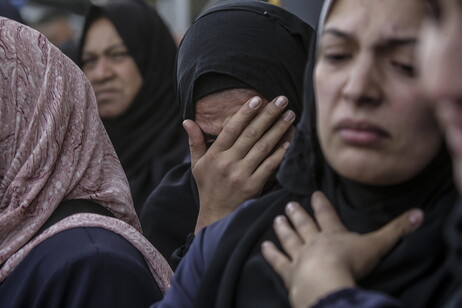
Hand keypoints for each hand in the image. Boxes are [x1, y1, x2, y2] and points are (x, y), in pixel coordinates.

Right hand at [183, 96, 295, 233]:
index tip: (258, 99)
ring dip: (278, 129)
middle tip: (282, 100)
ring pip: (263, 147)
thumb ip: (195, 142)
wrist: (216, 216)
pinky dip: (280, 153)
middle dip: (268, 115)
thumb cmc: (208, 187)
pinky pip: (269, 166)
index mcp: (214, 155)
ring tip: (290, 115)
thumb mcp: (197, 165)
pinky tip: (290, 141)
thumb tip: (187, 121)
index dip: (245, 113)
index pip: (231, 129)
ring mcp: (241, 174)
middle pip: (251, 134)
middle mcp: (227, 163)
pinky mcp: (253, 186)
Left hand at [261, 191, 423, 307]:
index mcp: (333, 234)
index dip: (322, 204)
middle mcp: (314, 242)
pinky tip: (263, 246)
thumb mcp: (378, 244)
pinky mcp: (290, 273)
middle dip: (298, 214)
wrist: (327, 282)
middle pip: (305, 225)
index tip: (314, 194)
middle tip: (288, 205)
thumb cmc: (352, 263)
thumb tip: (419, 213)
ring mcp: (299, 257)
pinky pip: (278, 261)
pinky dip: (271, 254)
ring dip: (283, 229)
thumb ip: (396, 230)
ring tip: (277, 219)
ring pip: (290, 239)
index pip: (327, 215)